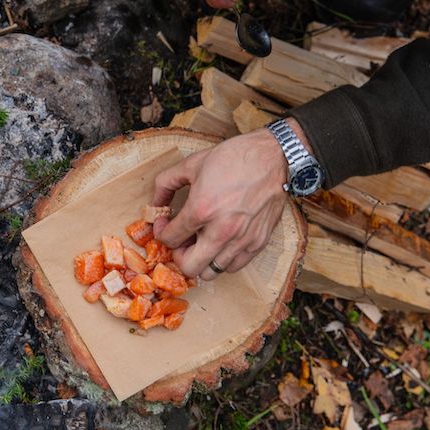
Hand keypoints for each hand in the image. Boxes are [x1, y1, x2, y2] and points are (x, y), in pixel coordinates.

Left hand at [151, 127, 296, 279]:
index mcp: (201, 210)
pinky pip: (234, 267)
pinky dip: (222, 260)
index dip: (162, 232)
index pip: (170, 239)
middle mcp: (221, 231)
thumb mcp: (192, 164)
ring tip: (201, 241)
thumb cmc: (235, 158)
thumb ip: (166, 184)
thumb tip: (155, 203)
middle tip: (181, 239)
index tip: (166, 224)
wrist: (275, 157)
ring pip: (211, 272)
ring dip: (201, 260)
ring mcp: (242, 240)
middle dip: (178, 254)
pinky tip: (221, 242)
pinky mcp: (258, 243)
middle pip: (188, 266)